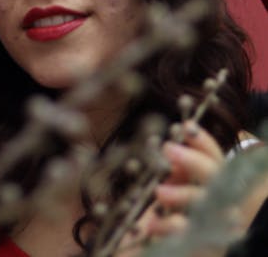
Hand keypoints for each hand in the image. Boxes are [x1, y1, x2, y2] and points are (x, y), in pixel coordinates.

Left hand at [148, 122, 223, 238]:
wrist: (166, 248)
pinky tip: (151, 223)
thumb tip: (169, 147)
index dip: (203, 141)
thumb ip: (175, 170)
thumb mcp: (172, 186)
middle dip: (193, 161)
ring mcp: (213, 225)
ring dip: (183, 194)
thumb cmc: (169, 212)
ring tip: (159, 191)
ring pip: (206, 206)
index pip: (215, 158)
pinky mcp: (201, 245)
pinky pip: (189, 235)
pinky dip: (169, 227)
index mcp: (214, 185)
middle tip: (169, 148)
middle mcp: (220, 203)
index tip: (186, 125)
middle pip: (216, 178)